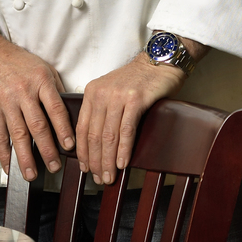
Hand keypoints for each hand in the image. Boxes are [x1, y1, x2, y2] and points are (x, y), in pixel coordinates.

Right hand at [0, 27, 73, 180]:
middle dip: (47, 150)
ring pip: (18, 134)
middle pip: (38, 126)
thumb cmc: (16, 61)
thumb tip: (69, 112)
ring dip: (25, 157)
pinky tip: (9, 166)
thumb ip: (54, 89)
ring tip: (32, 174)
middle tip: (54, 167)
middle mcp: (24, 92)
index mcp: (40, 81)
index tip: (69, 146)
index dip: (63, 129)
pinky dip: (4, 153)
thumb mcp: (41, 67)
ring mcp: (6, 102)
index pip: (55, 108)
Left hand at [76, 38, 206, 184]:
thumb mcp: (111, 92)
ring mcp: (118, 96)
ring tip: (109, 177)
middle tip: (98, 179)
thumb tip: (96, 145)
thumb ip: (102, 111)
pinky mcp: (136, 99)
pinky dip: (124, 149)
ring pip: (109, 135)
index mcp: (91, 92)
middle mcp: (101, 93)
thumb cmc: (137, 81)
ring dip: (108, 160)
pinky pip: (126, 129)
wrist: (158, 62)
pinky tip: (123, 163)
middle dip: (95, 161)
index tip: (85, 169)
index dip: (83, 152)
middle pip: (94, 134)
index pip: (82, 127)